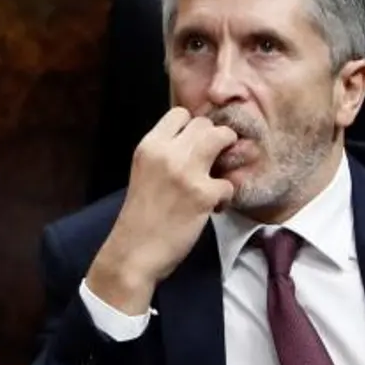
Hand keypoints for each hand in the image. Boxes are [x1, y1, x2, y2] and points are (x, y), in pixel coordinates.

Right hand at [85, 107, 237, 314]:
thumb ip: (164, 154)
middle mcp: (166, 152)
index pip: (180, 114)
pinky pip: (230, 182)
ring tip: (217, 177)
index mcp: (148, 146)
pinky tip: (213, 208)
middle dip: (213, 140)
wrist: (134, 251)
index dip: (192, 128)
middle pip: (204, 124)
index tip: (195, 145)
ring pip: (222, 139)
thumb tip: (196, 142)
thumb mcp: (143, 172)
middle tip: (212, 163)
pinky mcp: (203, 195)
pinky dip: (226, 196)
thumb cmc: (140, 215)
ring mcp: (186, 172)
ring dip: (227, 157)